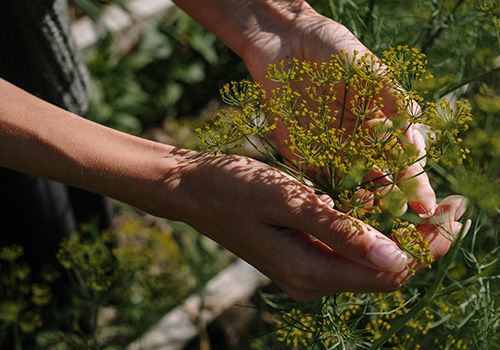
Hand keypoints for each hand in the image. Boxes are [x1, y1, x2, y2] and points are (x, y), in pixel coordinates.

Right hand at [159, 149, 466, 300]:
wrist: (193, 189)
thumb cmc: (234, 188)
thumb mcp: (289, 202)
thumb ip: (341, 232)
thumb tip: (397, 258)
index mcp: (310, 271)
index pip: (389, 271)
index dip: (429, 245)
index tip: (458, 213)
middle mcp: (312, 280)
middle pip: (385, 271)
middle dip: (424, 241)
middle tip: (455, 206)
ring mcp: (306, 270)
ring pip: (370, 261)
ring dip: (401, 236)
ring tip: (429, 205)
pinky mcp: (302, 255)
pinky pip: (349, 251)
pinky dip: (373, 232)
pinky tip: (385, 206)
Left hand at [241, 2, 435, 215]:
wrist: (286, 42)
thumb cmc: (333, 48)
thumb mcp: (369, 68)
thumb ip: (392, 99)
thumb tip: (414, 139)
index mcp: (381, 125)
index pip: (404, 160)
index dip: (415, 183)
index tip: (425, 206)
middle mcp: (358, 143)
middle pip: (379, 181)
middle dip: (389, 203)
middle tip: (397, 221)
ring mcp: (329, 151)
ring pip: (349, 188)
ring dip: (358, 205)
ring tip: (366, 216)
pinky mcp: (300, 153)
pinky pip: (313, 181)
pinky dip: (322, 197)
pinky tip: (332, 210)